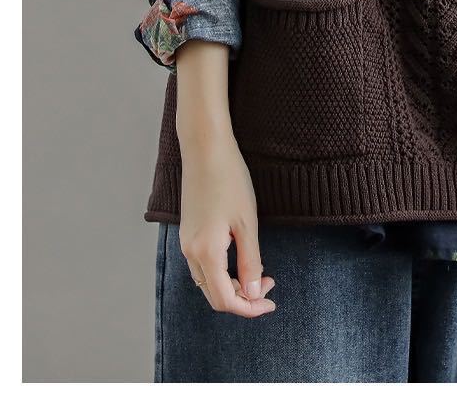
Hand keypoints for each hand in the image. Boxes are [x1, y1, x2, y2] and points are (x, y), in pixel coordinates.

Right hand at [178, 129, 276, 316]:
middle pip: (214, 295)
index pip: (224, 299)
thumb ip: (250, 261)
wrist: (205, 148)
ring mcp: (186, 242)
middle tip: (269, 285)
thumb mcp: (247, 223)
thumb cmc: (230, 180)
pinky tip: (240, 260)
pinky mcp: (187, 232)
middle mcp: (190, 252)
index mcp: (205, 252)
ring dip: (232, 286)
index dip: (249, 307)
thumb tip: (253, 294)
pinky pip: (202, 266)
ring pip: (207, 282)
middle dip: (243, 298)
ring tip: (258, 273)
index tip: (270, 301)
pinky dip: (221, 272)